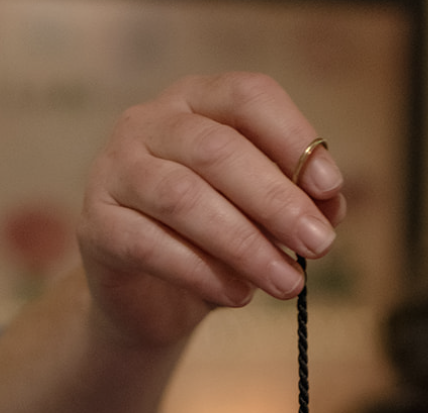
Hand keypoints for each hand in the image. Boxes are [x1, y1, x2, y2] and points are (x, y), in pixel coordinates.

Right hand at [78, 72, 345, 348]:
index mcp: (196, 103)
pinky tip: (239, 295)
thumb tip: (330, 205)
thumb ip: (295, 202)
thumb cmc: (210, 244)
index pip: (247, 97)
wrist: (148, 299)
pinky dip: (202, 272)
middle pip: (217, 150)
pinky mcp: (97, 225)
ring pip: (183, 198)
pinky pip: (150, 245)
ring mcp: (114, 171)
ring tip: (287, 282)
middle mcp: (148, 123)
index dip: (293, 138)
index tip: (330, 188)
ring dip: (244, 244)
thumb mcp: (260, 218)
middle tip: (318, 245)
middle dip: (276, 200)